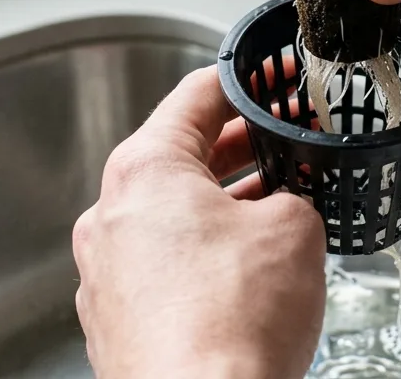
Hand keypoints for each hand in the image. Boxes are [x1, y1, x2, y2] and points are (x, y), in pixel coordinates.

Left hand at [72, 67, 326, 378]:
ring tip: (275, 208)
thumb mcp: (295, 229)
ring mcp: (106, 274)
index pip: (195, 97)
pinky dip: (201, 257)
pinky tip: (244, 272)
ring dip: (221, 206)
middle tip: (285, 141)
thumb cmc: (232, 324)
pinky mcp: (116, 322)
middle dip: (239, 149)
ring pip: (169, 217)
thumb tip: (284, 209)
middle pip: (178, 157)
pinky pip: (162, 268)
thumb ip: (291, 196)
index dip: (247, 80)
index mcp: (145, 171)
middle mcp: (110, 217)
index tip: (273, 75)